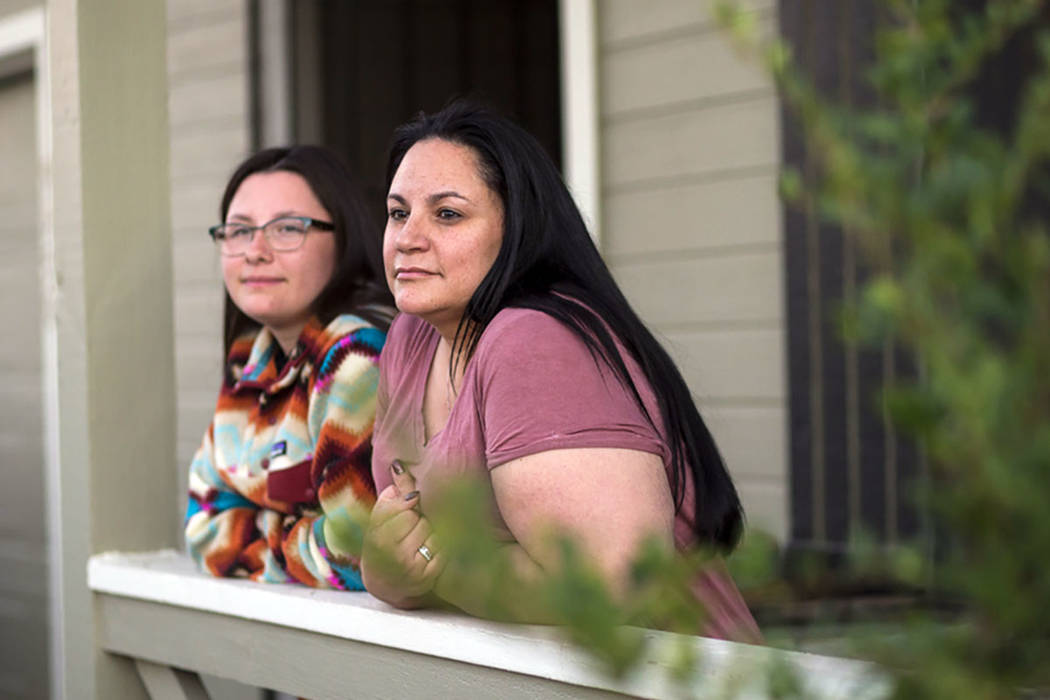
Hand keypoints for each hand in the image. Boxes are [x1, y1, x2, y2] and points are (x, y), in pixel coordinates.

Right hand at [361, 461, 443, 606]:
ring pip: (434, 532)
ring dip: (430, 533)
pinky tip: (427, 552)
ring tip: (418, 541)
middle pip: (421, 519)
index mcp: (379, 537)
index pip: (406, 506)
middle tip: (410, 528)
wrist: (384, 582)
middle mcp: (395, 554)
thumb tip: (400, 466)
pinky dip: (439, 547)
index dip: (410, 502)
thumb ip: (392, 494)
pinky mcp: (429, 577)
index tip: (411, 501)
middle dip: (419, 519)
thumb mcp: (379, 519)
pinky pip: (443, 549)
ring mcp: (413, 567)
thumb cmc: (381, 543)